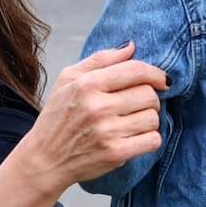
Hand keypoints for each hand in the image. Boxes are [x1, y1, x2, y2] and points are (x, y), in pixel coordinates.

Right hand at [21, 43, 165, 192]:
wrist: (44, 160)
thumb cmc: (57, 117)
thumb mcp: (68, 80)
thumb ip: (100, 59)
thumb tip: (131, 46)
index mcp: (87, 84)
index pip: (136, 71)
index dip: (156, 74)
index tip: (161, 80)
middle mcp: (98, 107)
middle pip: (149, 95)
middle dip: (151, 98)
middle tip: (139, 104)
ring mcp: (107, 132)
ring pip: (153, 118)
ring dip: (149, 120)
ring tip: (133, 122)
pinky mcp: (115, 154)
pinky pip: (152, 141)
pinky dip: (149, 139)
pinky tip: (135, 138)